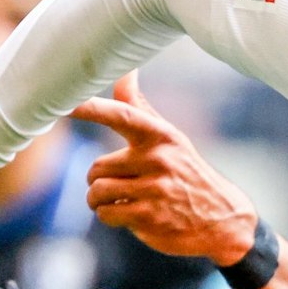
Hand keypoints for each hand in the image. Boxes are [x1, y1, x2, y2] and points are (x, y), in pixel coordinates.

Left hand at [71, 74, 258, 266]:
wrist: (221, 218)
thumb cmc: (184, 172)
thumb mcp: (168, 137)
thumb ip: (138, 107)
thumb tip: (127, 69)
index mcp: (159, 135)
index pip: (120, 114)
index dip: (91, 108)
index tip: (65, 101)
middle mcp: (158, 158)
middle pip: (96, 167)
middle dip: (99, 180)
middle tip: (119, 185)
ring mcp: (154, 189)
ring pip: (97, 192)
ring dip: (100, 201)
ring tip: (120, 200)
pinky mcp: (149, 216)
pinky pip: (107, 214)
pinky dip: (110, 216)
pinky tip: (130, 214)